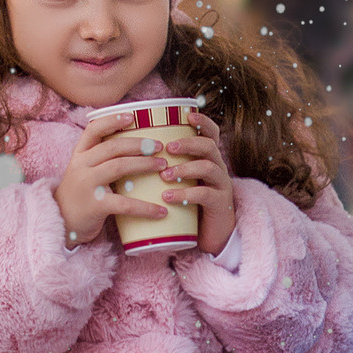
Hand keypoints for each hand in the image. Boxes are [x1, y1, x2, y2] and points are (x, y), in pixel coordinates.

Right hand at [54, 120, 174, 245]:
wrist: (61, 224)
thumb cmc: (80, 197)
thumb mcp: (83, 173)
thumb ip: (100, 160)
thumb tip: (136, 149)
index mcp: (79, 155)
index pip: (93, 130)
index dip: (112, 120)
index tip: (132, 116)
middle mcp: (81, 166)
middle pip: (112, 147)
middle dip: (139, 144)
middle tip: (159, 146)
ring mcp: (87, 185)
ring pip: (119, 167)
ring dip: (144, 164)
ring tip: (164, 166)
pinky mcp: (95, 206)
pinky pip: (124, 204)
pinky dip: (145, 207)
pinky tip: (161, 211)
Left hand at [156, 113, 238, 257]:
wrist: (210, 236)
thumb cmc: (188, 205)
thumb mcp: (181, 182)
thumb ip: (166, 167)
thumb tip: (130, 152)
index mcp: (208, 158)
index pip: (211, 133)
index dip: (202, 121)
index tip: (187, 116)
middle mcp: (218, 168)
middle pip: (209, 146)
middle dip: (187, 144)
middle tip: (166, 148)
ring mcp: (221, 186)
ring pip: (209, 167)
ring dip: (184, 168)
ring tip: (164, 175)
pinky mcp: (220, 205)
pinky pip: (206, 194)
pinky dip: (186, 193)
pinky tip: (169, 197)